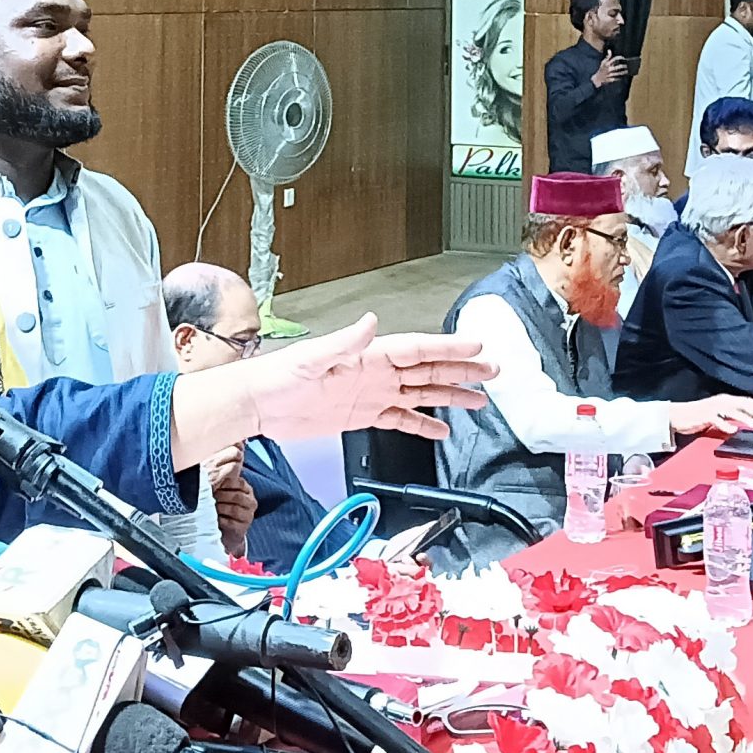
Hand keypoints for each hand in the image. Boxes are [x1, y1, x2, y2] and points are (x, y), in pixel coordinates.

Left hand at [201, 314, 495, 449]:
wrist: (260, 405)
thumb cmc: (279, 376)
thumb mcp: (313, 358)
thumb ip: (344, 342)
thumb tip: (370, 322)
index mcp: (369, 356)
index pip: (418, 349)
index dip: (448, 348)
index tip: (476, 347)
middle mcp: (376, 373)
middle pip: (428, 369)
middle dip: (461, 369)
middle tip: (492, 371)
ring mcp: (372, 395)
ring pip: (421, 394)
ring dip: (450, 395)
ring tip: (479, 400)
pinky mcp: (363, 416)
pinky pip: (401, 420)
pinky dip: (422, 425)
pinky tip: (441, 429)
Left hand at [209, 452, 256, 557]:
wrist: (222, 530)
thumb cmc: (219, 506)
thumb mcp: (220, 489)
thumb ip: (220, 476)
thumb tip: (217, 460)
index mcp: (245, 488)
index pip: (237, 482)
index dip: (223, 483)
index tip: (211, 485)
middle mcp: (250, 501)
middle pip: (236, 496)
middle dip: (220, 496)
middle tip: (208, 498)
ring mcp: (248, 515)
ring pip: (234, 509)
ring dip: (219, 508)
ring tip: (210, 508)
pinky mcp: (243, 527)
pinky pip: (231, 522)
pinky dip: (220, 520)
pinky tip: (214, 518)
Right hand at [592, 52, 630, 88]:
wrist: (598, 78)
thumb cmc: (602, 69)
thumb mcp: (603, 62)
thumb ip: (607, 57)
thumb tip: (609, 50)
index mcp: (606, 64)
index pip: (614, 59)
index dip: (620, 58)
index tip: (623, 58)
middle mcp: (608, 69)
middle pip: (618, 67)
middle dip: (623, 66)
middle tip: (627, 65)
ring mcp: (610, 75)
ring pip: (619, 73)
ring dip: (623, 72)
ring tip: (627, 71)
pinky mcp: (611, 79)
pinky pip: (617, 78)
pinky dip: (621, 77)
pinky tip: (624, 76)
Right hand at [671, 395, 752, 435]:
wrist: (678, 415)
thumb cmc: (698, 416)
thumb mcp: (719, 414)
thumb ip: (732, 416)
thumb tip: (749, 420)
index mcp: (725, 400)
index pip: (746, 401)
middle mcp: (721, 401)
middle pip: (742, 403)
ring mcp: (713, 408)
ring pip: (732, 410)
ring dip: (744, 417)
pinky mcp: (705, 416)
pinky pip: (717, 420)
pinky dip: (726, 425)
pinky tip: (733, 430)